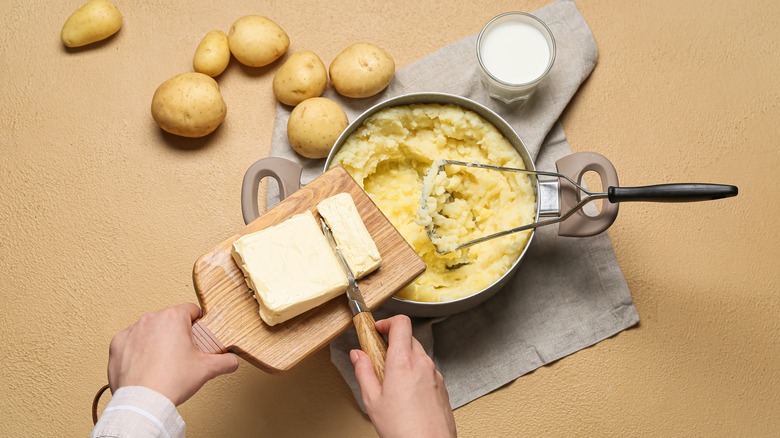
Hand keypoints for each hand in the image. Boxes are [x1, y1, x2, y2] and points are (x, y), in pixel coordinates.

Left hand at [107, 303, 238, 405]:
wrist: (143, 401)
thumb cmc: (171, 381)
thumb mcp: (206, 369)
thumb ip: (225, 361)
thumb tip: (232, 361)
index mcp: (173, 318)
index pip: (191, 310)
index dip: (198, 322)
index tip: (198, 335)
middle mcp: (151, 319)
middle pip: (169, 320)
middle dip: (176, 333)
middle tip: (182, 354)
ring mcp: (132, 331)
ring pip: (150, 330)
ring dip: (156, 341)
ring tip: (162, 363)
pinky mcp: (117, 344)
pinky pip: (131, 342)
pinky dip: (138, 351)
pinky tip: (145, 366)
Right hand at [351, 315, 456, 437]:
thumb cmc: (404, 430)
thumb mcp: (373, 401)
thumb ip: (363, 372)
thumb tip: (357, 356)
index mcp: (403, 362)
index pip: (401, 324)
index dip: (387, 322)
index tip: (377, 329)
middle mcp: (423, 364)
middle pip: (409, 338)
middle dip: (393, 343)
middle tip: (379, 358)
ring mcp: (435, 375)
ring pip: (419, 355)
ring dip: (405, 360)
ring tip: (392, 382)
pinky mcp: (442, 387)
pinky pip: (427, 371)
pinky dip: (416, 374)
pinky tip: (407, 394)